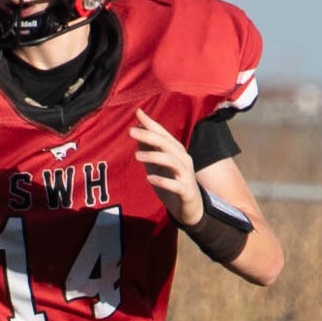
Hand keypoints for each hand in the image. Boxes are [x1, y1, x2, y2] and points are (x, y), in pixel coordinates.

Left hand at [129, 108, 203, 225]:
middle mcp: (183, 160)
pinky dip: (163, 181)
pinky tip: (149, 179)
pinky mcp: (186, 191)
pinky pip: (176, 185)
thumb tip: (137, 130)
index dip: (151, 124)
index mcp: (176, 152)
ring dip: (154, 156)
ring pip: (172, 161)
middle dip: (149, 136)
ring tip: (137, 156)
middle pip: (167, 144)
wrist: (191, 208)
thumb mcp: (157, 165)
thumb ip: (149, 149)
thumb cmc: (173, 183)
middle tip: (131, 131)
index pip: (163, 134)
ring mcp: (186, 175)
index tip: (137, 112)